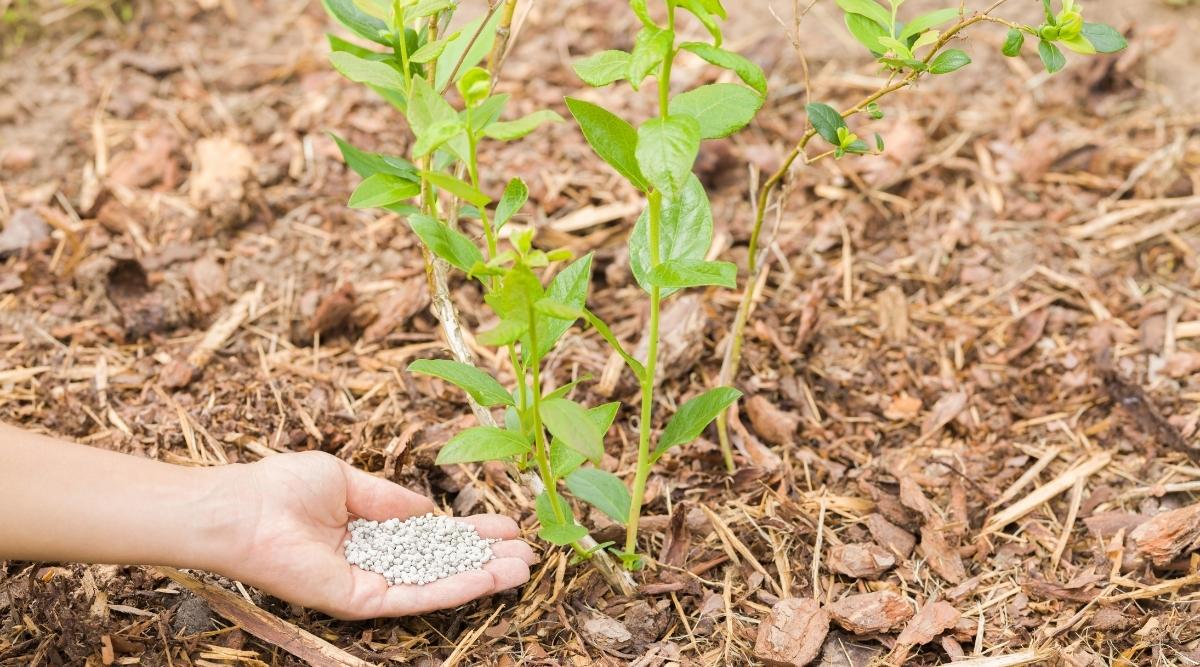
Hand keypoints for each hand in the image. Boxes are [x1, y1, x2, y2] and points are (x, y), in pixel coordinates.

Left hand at [216, 451, 534, 619]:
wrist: (242, 510)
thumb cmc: (281, 488)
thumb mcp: (347, 480)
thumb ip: (390, 500)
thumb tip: (428, 510)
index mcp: (369, 532)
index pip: (431, 537)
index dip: (470, 532)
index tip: (507, 526)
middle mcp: (373, 562)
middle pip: (442, 564)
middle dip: (487, 558)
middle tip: (528, 553)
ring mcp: (370, 584)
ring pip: (438, 585)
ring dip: (483, 577)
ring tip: (524, 569)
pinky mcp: (362, 601)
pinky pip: (417, 597)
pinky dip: (456, 588)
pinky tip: (489, 577)